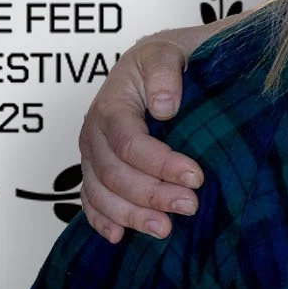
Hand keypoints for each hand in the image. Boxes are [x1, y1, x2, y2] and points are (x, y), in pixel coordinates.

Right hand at [78, 32, 204, 241]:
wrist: (161, 62)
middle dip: (152, 195)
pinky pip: (91, 200)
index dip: (160, 164)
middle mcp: (95, 132)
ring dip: (131, 215)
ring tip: (164, 230)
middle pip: (114, 174)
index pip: (129, 142)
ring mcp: (93, 154)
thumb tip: (163, 107)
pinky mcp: (98, 169)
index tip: (196, 176)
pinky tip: (119, 236)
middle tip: (189, 205)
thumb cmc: (167, 58)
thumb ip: (164, 72)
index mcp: (111, 104)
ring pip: (101, 193)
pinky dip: (102, 220)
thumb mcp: (167, 52)